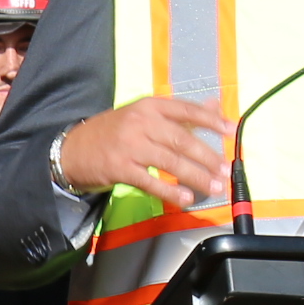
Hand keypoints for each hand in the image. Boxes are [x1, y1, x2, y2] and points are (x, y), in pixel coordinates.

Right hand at [55, 94, 233, 208]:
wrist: (72, 149)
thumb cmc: (113, 132)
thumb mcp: (144, 115)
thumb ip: (180, 114)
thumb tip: (214, 106)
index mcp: (149, 106)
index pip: (186, 110)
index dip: (211, 120)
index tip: (231, 131)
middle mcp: (140, 122)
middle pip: (182, 139)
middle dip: (207, 156)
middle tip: (225, 169)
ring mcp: (129, 146)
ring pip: (170, 162)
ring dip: (196, 177)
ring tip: (214, 187)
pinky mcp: (119, 168)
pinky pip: (151, 182)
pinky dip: (170, 191)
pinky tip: (186, 198)